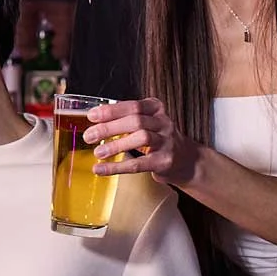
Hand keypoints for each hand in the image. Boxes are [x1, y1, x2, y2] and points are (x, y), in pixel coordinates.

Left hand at [85, 98, 201, 187]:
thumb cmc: (158, 139)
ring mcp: (166, 141)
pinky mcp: (164, 161)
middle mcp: (163, 122)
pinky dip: (118, 167)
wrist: (186, 160)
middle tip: (89, 135)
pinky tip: (102, 169)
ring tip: (98, 152)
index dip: (111, 110)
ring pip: (141, 138)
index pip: (132, 106)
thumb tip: (94, 123)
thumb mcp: (146, 123)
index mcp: (155, 109)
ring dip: (116, 145)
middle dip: (110, 127)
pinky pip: (139, 164)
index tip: (92, 116)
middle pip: (135, 121)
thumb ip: (125, 120)